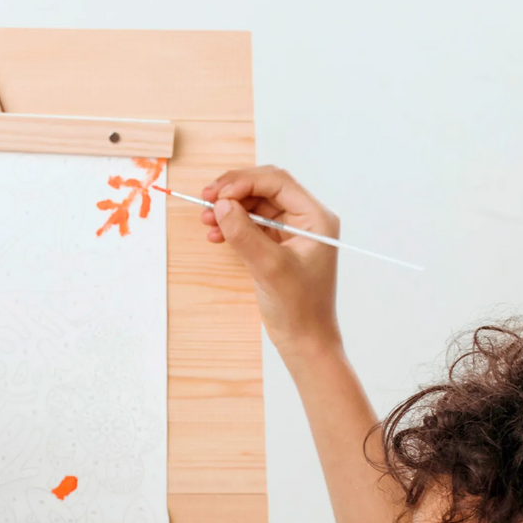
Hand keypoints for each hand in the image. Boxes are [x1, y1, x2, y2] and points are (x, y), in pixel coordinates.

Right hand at [199, 166, 342, 349]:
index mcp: (316, 218)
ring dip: (230, 208)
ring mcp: (292, 231)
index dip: (244, 182)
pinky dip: (233, 225)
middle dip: (234, 192)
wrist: (305, 341)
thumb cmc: (300, 307)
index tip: (217, 194)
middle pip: (266, 188)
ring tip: (206, 218)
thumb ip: (244, 233)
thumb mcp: (269, 268)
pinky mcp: (278, 245)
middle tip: (206, 199)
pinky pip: (253, 225)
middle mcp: (306, 219)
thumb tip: (221, 205)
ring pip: (256, 206)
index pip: (278, 183)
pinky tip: (216, 234)